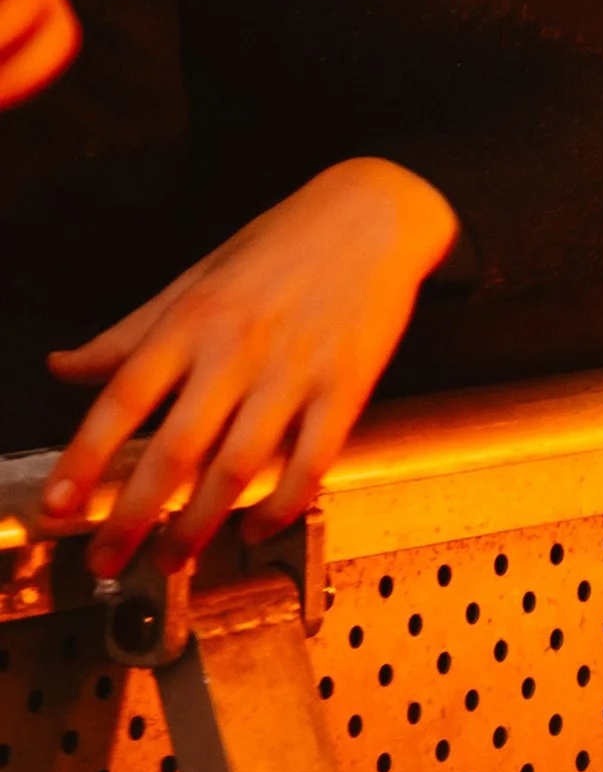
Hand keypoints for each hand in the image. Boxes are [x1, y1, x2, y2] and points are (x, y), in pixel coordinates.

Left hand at [40, 158, 458, 573]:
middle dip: (131, 518)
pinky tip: (256, 526)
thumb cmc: (283, 241)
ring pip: (236, 469)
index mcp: (194, 318)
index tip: (58, 506)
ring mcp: (294, 371)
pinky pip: (310, 464)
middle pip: (174, 450)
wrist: (376, 210)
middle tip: (106, 560)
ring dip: (198, 525)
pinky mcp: (346, 387)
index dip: (85, 457)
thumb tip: (63, 366)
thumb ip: (131, 331)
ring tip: (173, 557)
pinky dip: (280, 507)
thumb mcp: (198, 276)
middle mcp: (238, 348)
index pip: (124, 397)